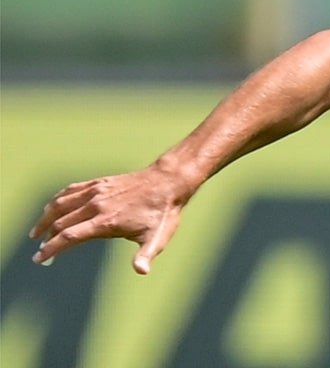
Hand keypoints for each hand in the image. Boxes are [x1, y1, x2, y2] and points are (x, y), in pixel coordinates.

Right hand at [29, 165, 192, 273]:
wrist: (168, 181)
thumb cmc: (162, 213)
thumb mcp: (157, 238)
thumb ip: (145, 255)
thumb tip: (141, 271)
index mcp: (106, 221)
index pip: (69, 237)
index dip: (51, 249)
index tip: (39, 259)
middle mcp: (96, 205)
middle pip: (60, 222)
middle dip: (46, 239)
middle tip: (39, 252)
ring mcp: (96, 191)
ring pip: (61, 204)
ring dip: (46, 218)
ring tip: (37, 232)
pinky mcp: (99, 182)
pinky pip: (71, 190)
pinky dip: (57, 200)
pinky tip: (53, 208)